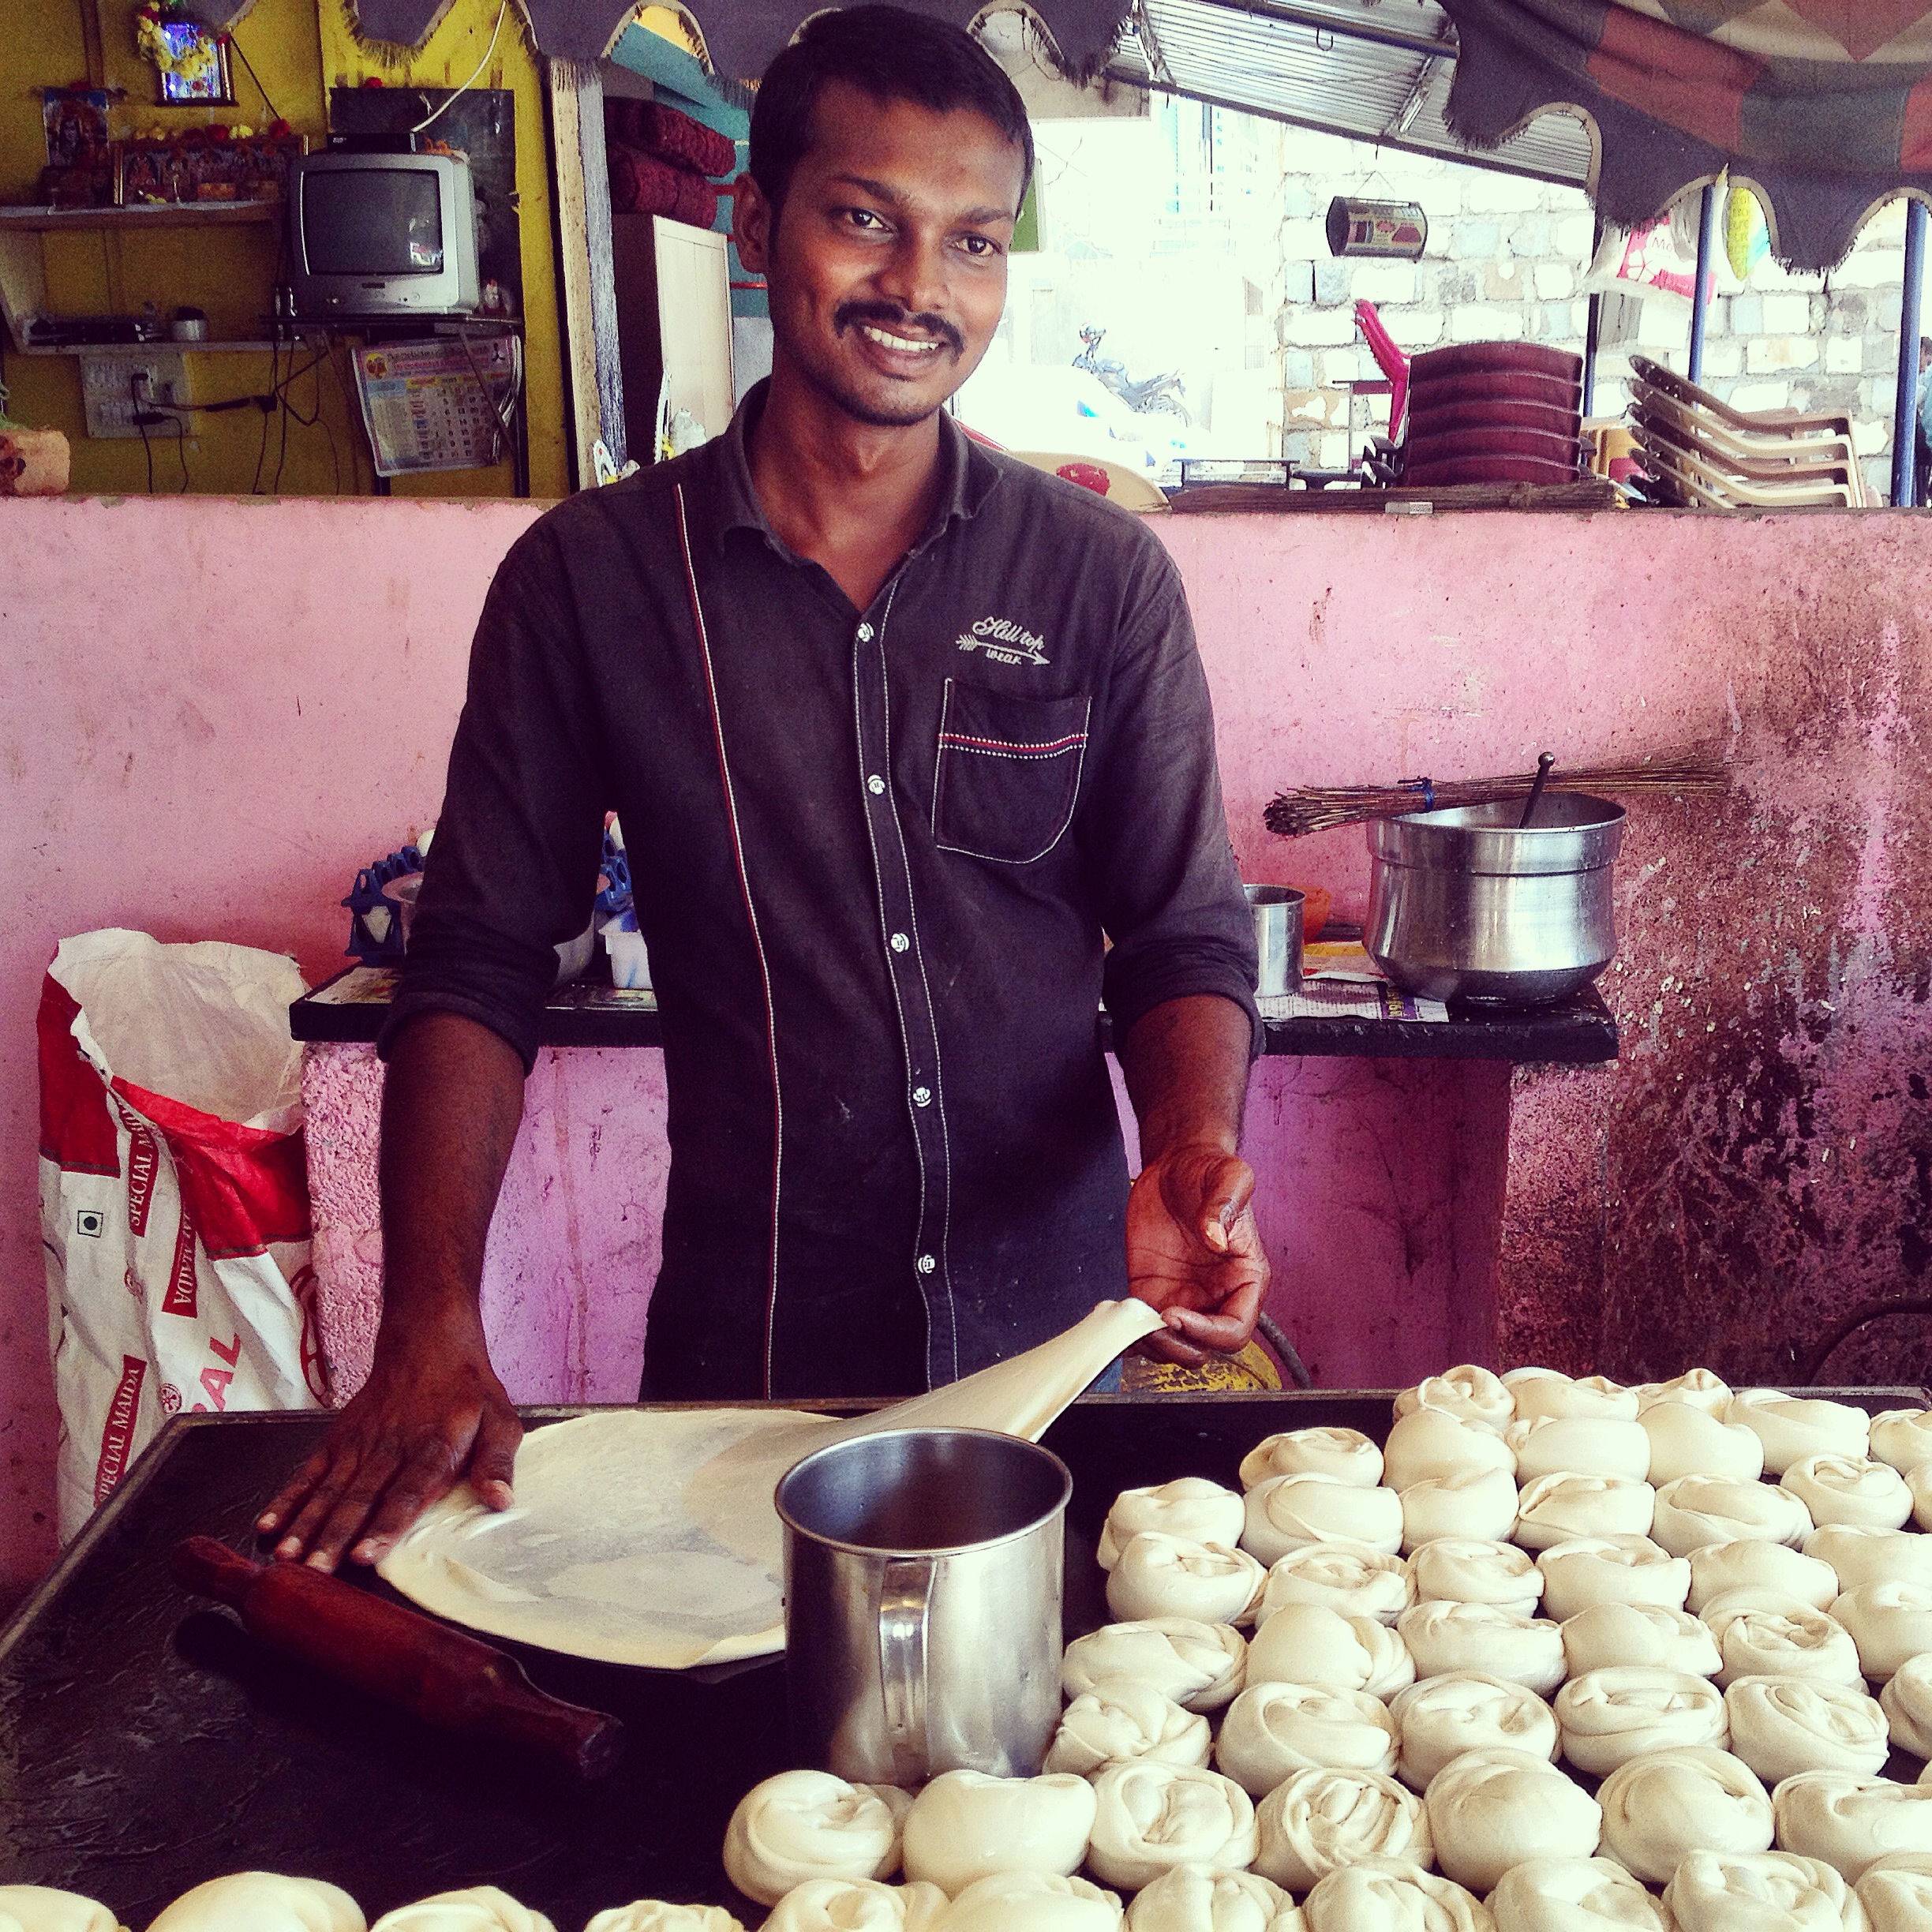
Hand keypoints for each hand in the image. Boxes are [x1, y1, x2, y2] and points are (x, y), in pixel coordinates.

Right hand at [256, 1314, 520, 1572]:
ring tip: (287, 1558)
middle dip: (334, 1538)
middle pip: (360, 1498)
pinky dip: (288, 1498)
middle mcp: (391, 1449)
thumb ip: (497, 1461)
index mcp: (433, 1449)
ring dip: (307, 1525)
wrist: (428, 1341)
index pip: (408, 1492)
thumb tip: (501, 1500)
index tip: (364, 1555)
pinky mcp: (338, 1439)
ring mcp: (360, 1444)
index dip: (386, 1524)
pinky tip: (269, 1525)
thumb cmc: (467, 1390)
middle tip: (313, 1572)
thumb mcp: (500, 1419)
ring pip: (330, 1490)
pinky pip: (309, 1472)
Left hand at [1126, 1141, 1268, 1367]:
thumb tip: (1216, 1238)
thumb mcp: (1227, 1176)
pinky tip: (1119, 1322)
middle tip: (1154, 1321)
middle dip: (1180, 1345)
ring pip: (1176, 1346)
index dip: (1209, 1332)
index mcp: (1245, 1277)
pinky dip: (1133, 1336)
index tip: (1177, 1313)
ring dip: (1156, 1346)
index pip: (1236, 1328)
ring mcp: (1185, 1297)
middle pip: (1206, 1348)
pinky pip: (1147, 1329)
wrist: (1176, 1163)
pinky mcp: (1154, 1291)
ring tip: (1135, 1323)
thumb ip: (1225, 1205)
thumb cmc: (1208, 1171)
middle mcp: (1217, 1294)